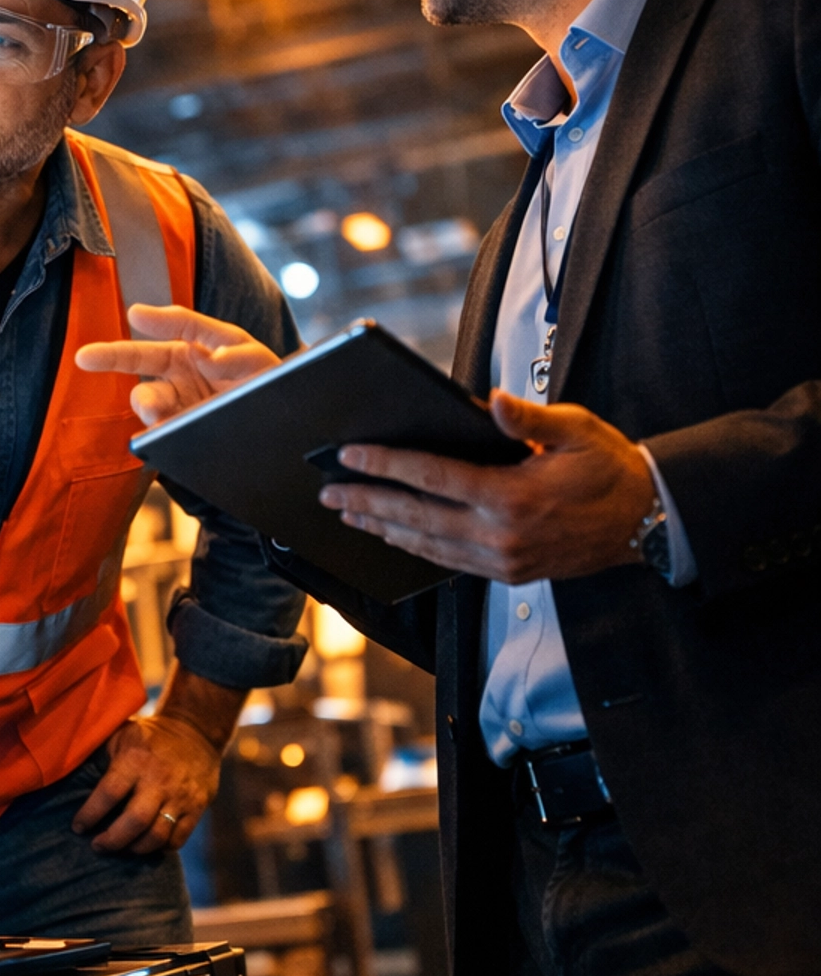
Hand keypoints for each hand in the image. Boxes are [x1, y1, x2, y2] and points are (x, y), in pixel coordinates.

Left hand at [72, 667, 243, 853]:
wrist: (196, 732)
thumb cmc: (148, 738)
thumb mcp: (122, 735)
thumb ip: (100, 754)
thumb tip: (65, 773)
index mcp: (136, 759)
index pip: (109, 793)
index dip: (90, 814)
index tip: (77, 827)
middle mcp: (159, 779)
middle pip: (134, 821)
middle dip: (112, 840)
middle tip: (97, 845)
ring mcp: (181, 795)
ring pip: (157, 835)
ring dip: (134, 849)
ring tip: (121, 848)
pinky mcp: (198, 807)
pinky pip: (178, 839)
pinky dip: (160, 848)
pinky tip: (146, 844)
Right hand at [75, 302, 284, 425]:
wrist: (276, 425)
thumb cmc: (261, 381)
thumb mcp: (252, 357)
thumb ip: (232, 354)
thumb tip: (208, 357)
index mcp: (192, 346)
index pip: (169, 328)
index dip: (152, 320)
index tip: (135, 315)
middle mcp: (179, 373)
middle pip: (141, 360)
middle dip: (111, 357)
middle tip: (85, 357)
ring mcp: (177, 404)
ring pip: (149, 400)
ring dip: (148, 404)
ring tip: (154, 412)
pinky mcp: (178, 433)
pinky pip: (159, 432)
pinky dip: (157, 432)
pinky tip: (161, 431)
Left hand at [319, 388, 659, 583]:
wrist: (647, 521)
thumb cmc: (609, 469)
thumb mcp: (576, 429)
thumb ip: (527, 418)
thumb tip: (490, 401)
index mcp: (512, 497)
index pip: (431, 478)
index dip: (385, 466)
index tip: (349, 456)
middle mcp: (501, 536)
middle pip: (416, 518)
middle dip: (368, 502)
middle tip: (329, 492)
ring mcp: (504, 561)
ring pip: (427, 547)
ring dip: (384, 529)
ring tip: (349, 514)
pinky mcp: (509, 574)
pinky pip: (450, 563)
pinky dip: (416, 548)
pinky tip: (395, 536)